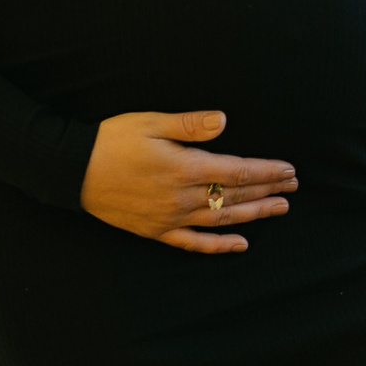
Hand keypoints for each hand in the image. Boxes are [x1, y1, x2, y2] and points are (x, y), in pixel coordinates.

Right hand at [79, 111, 295, 253]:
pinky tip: (241, 245)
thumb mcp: (151, 123)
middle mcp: (181, 197)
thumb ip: (191, 125)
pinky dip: (219, 245)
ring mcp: (170, 218)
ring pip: (222, 218)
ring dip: (254, 214)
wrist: (71, 170)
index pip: (237, 171)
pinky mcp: (156, 231)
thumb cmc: (111, 141)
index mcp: (184, 168)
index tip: (289, 169)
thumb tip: (225, 120)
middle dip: (268, 190)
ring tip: (280, 209)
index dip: (266, 171)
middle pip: (235, 195)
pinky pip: (194, 243)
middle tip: (294, 187)